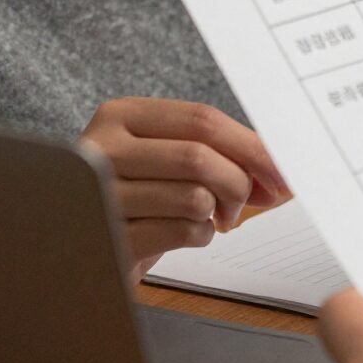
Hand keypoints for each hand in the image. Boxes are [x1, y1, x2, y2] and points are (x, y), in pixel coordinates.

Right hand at [79, 98, 287, 280]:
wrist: (80, 247)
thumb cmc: (137, 197)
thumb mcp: (164, 158)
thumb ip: (214, 149)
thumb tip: (277, 167)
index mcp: (121, 115)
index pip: (201, 119)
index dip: (251, 146)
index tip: (282, 173)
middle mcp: (103, 148)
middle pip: (199, 156)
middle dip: (237, 183)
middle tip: (241, 204)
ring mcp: (101, 195)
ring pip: (194, 197)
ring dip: (217, 214)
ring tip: (207, 219)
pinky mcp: (108, 239)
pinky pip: (180, 232)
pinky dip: (198, 237)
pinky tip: (182, 235)